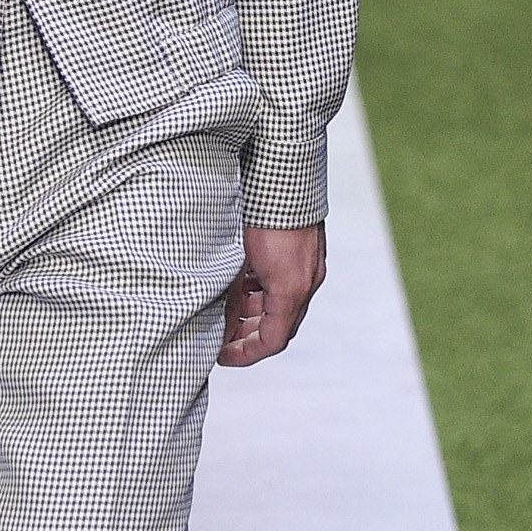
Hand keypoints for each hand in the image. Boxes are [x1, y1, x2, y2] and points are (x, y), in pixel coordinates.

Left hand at [218, 224, 326, 369]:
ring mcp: (309, 267)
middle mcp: (306, 282)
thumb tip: (223, 318)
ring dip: (256, 311)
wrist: (285, 174)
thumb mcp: (239, 260)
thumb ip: (234, 294)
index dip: (245, 354)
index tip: (222, 356)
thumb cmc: (262, 214)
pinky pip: (286, 284)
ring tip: (227, 308)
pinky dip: (265, 290)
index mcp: (291, 290)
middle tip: (222, 337)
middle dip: (249, 335)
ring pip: (282, 304)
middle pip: (279, 325)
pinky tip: (243, 281)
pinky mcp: (307, 252)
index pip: (272, 341)